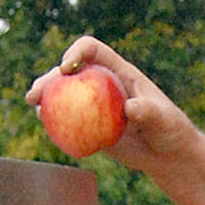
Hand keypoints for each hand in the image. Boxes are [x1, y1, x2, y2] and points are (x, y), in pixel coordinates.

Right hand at [26, 37, 198, 173]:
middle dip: (50, 78)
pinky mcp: (90, 126)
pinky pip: (68, 121)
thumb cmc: (170, 129)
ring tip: (34, 105)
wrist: (167, 153)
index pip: (92, 50)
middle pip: (70, 73)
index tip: (67, 68)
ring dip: (45, 98)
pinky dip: (54, 122)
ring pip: (64, 96)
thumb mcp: (163, 118)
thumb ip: (148, 111)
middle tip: (37, 93)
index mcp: (118, 71)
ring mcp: (94, 106)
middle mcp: (102, 85)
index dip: (76, 52)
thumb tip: (129, 109)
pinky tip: (45, 126)